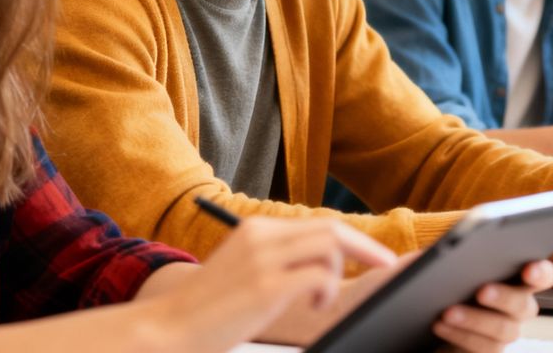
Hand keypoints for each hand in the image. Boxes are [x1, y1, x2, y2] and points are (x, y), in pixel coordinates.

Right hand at [137, 217, 397, 352]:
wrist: (166, 328)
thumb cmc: (207, 310)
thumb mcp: (243, 272)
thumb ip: (275, 261)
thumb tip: (319, 267)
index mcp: (257, 229)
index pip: (319, 224)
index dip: (354, 239)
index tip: (377, 255)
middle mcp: (261, 236)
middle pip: (331, 229)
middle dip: (366, 248)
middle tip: (386, 267)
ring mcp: (263, 259)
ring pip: (329, 247)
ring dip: (337, 274)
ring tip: (319, 301)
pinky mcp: (264, 285)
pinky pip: (318, 276)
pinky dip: (327, 290)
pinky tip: (313, 307)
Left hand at [432, 260, 552, 351]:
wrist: (418, 317)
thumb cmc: (432, 283)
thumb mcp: (433, 263)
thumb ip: (445, 252)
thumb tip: (448, 249)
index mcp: (514, 277)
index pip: (542, 274)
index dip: (541, 272)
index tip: (529, 269)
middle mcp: (516, 307)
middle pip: (524, 305)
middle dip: (504, 297)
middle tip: (482, 290)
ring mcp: (503, 332)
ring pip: (504, 330)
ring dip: (474, 319)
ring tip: (447, 312)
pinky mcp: (487, 350)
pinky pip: (484, 348)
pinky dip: (461, 335)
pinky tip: (440, 325)